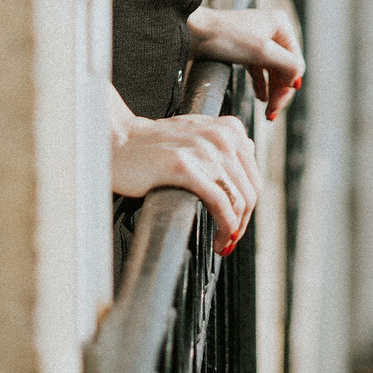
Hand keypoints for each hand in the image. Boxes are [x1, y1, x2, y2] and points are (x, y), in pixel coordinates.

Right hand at [110, 86, 260, 253]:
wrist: (118, 144)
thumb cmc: (154, 146)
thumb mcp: (197, 135)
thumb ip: (224, 146)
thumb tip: (249, 167)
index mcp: (229, 128)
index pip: (253, 176)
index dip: (249, 206)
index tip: (237, 223)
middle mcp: (221, 135)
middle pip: (249, 190)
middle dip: (243, 222)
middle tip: (229, 240)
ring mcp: (203, 149)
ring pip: (238, 199)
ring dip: (234, 229)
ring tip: (222, 244)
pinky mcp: (184, 166)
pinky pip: (219, 202)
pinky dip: (224, 226)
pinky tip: (216, 240)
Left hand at [186, 5, 304, 120]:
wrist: (193, 33)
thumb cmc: (226, 37)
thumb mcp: (262, 51)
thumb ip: (288, 65)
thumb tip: (298, 80)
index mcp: (281, 24)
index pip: (295, 62)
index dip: (289, 86)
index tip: (277, 105)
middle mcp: (273, 29)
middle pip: (285, 67)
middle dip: (280, 91)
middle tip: (271, 114)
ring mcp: (259, 39)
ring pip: (273, 70)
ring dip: (272, 91)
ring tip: (267, 112)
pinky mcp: (245, 48)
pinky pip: (260, 69)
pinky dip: (262, 84)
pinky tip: (261, 98)